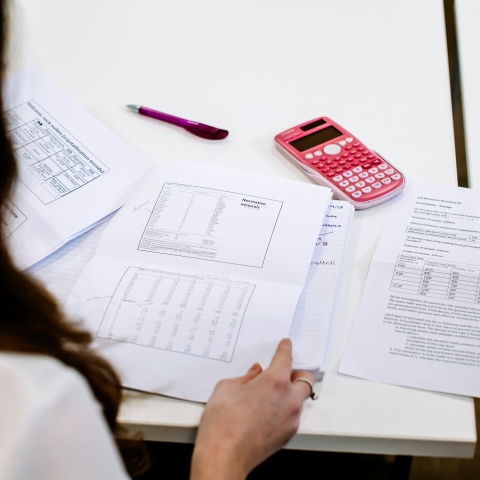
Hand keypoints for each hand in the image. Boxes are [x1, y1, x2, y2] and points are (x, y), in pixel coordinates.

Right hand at [190, 338, 315, 479]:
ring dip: (290, 392)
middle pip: (305, 379)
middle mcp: (288, 399)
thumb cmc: (222, 423)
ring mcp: (291, 419)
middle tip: (282, 371)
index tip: (286, 344)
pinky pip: (292, 415)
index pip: (285, 358)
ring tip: (270, 393)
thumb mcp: (227, 388)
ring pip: (299, 399)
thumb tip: (255, 374)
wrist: (223, 457)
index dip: (285, 349)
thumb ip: (245, 377)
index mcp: (274, 382)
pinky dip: (285, 408)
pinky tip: (266, 411)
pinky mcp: (287, 435)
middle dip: (295, 372)